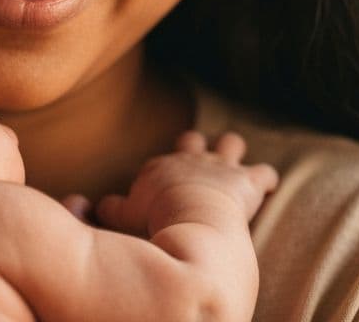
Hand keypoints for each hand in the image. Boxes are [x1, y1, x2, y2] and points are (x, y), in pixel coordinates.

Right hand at [96, 130, 277, 235]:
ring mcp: (220, 167)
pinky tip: (269, 186)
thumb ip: (109, 209)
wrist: (193, 218)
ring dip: (232, 150)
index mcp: (162, 167)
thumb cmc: (157, 218)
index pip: (160, 162)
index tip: (161, 190)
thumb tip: (90, 205)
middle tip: (197, 162)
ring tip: (234, 161)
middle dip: (197, 147)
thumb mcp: (124, 215)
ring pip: (230, 142)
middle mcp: (191, 159)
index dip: (162, 174)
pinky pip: (265, 174)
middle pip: (193, 140)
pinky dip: (267, 179)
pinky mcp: (248, 181)